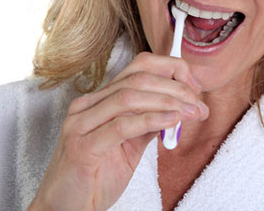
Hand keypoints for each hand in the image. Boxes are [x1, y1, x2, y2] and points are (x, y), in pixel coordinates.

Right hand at [29, 51, 208, 210]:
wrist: (65, 209)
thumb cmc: (93, 178)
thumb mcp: (129, 145)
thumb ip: (149, 124)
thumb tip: (179, 108)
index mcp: (98, 100)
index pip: (138, 67)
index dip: (171, 70)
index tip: (194, 87)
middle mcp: (86, 106)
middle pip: (138, 78)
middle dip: (176, 87)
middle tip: (198, 103)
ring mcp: (81, 124)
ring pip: (130, 96)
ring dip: (168, 101)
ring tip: (191, 112)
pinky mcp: (82, 146)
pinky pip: (122, 125)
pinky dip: (152, 119)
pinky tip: (172, 121)